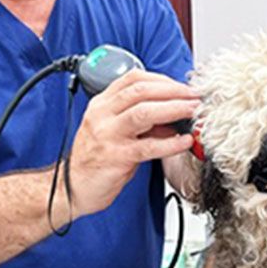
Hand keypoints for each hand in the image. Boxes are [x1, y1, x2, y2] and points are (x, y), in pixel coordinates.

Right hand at [68, 70, 199, 215]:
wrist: (72, 188)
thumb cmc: (96, 160)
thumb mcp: (116, 132)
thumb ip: (142, 121)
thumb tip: (174, 115)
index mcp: (102, 104)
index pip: (133, 79)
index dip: (162, 79)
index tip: (183, 85)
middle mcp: (102, 115)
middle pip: (141, 90)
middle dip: (173, 91)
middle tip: (194, 96)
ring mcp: (107, 135)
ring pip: (144, 112)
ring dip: (173, 109)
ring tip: (193, 111)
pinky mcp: (115, 157)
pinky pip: (148, 146)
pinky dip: (170, 143)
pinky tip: (184, 142)